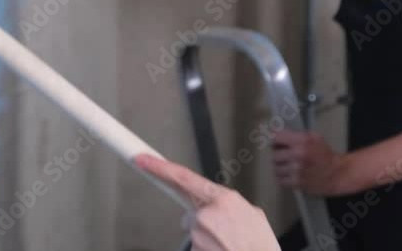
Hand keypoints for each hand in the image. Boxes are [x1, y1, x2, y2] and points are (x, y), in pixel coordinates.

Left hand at [135, 154, 279, 250]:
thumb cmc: (260, 244)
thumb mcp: (252, 213)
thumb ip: (228, 204)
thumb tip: (217, 205)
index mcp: (223, 198)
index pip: (182, 177)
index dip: (158, 167)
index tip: (141, 159)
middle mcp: (206, 215)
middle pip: (191, 213)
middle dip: (204, 220)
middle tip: (225, 231)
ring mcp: (198, 236)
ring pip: (194, 233)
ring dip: (208, 238)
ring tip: (228, 243)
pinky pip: (196, 248)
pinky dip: (208, 249)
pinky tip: (223, 250)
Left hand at [272, 130, 349, 195]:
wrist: (337, 173)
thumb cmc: (324, 154)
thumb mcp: (314, 137)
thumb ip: (296, 134)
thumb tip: (276, 131)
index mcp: (303, 141)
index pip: (277, 137)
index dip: (276, 140)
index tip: (279, 143)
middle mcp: (298, 155)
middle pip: (275, 155)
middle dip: (280, 155)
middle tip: (286, 156)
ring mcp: (296, 170)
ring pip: (276, 169)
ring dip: (281, 167)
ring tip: (288, 166)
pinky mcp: (297, 183)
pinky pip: (280, 180)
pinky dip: (283, 178)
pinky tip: (290, 175)